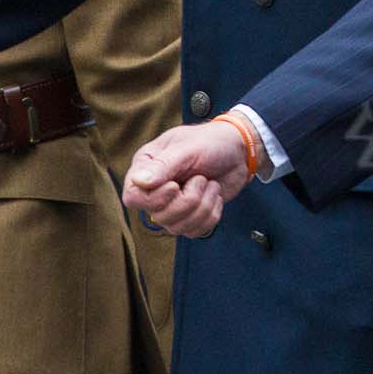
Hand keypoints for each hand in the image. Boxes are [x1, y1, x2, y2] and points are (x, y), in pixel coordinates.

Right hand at [120, 119, 253, 236]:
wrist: (239, 151)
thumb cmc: (211, 142)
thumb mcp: (188, 148)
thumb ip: (163, 165)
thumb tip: (138, 181)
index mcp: (146, 168)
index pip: (133, 198)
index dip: (155, 199)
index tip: (176, 186)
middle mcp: (155, 190)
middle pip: (159, 217)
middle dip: (189, 200)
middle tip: (202, 178)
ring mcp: (172, 205)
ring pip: (177, 227)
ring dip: (203, 207)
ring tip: (210, 185)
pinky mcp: (190, 216)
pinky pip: (194, 231)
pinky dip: (211, 215)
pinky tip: (215, 197)